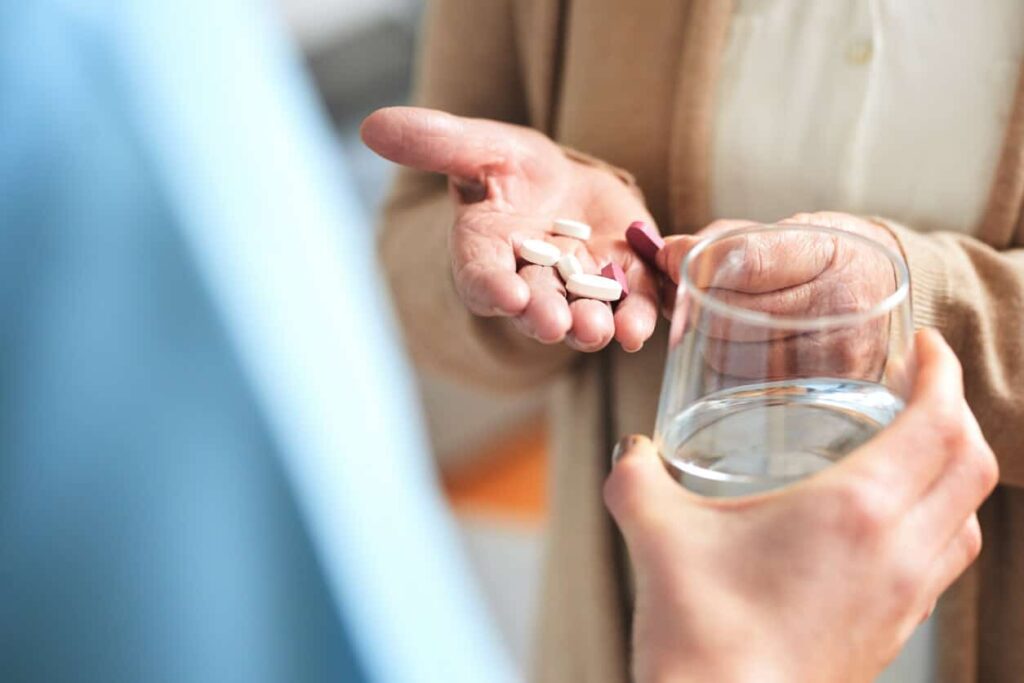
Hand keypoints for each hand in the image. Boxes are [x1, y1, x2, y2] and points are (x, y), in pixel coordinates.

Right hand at [361, 107, 659, 351]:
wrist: (564, 186)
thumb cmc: (512, 170)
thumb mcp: (479, 147)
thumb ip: (437, 144)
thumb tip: (373, 127)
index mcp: (487, 251)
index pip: (482, 275)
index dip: (493, 287)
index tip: (506, 295)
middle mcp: (531, 279)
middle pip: (534, 304)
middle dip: (545, 315)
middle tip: (554, 325)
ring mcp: (578, 288)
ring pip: (583, 313)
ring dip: (592, 325)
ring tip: (601, 331)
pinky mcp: (623, 282)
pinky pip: (630, 305)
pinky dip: (637, 318)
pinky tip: (642, 327)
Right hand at [605, 330, 997, 682]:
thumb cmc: (702, 632)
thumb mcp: (656, 530)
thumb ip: (637, 474)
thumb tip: (632, 450)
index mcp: (858, 508)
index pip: (940, 421)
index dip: (943, 372)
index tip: (924, 346)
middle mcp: (900, 549)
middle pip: (973, 464)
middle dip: (956, 411)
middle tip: (917, 386)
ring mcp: (905, 597)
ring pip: (968, 516)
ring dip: (955, 469)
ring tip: (910, 448)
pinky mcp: (893, 633)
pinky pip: (944, 560)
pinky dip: (939, 521)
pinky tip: (886, 524)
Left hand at [658, 212, 900, 378]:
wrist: (886, 297)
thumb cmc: (825, 259)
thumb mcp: (786, 231)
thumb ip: (722, 241)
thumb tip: (662, 254)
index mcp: (829, 252)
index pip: (746, 260)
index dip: (694, 261)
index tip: (668, 257)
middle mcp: (839, 306)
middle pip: (728, 313)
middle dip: (696, 303)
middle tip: (692, 295)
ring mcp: (835, 356)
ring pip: (728, 353)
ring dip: (708, 338)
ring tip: (724, 321)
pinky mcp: (823, 393)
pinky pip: (743, 385)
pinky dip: (727, 367)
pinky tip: (743, 349)